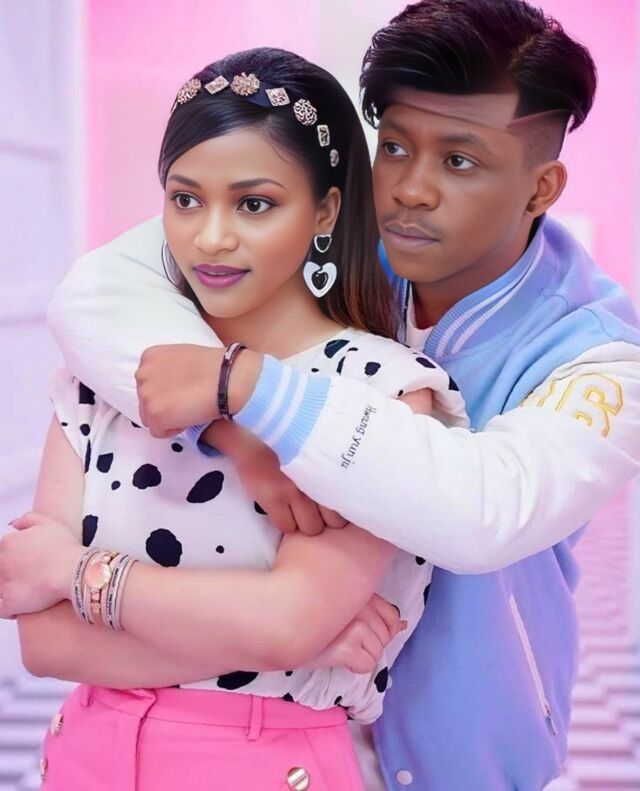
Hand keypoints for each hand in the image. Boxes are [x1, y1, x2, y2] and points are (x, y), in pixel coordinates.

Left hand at [0, 512, 83, 617]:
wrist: (74, 571)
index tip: (23, 563)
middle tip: (26, 576)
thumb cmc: (64, 546)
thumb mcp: (48, 522)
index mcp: (6, 544)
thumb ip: (26, 519)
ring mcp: (3, 584)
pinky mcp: (10, 603)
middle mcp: (0, 563)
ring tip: (25, 591)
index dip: (10, 559)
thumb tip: (12, 525)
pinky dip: (9, 610)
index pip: (0, 552)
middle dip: (8, 573)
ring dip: (7, 590)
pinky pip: (0, 610)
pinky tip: (20, 607)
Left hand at [136, 345, 223, 437]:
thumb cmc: (216, 367)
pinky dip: (174, 429)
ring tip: (191, 409)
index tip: (184, 392)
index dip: (168, 392)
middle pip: (146, 402)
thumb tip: (171, 387)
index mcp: (149, 357)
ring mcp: (146, 394)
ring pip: (150, 418)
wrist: (228, 378)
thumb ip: (169, 369)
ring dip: (169, 418)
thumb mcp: (183, 357)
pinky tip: (190, 417)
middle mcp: (142, 374)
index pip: (149, 384)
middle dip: (165, 406)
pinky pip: (159, 431)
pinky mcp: (155, 414)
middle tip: (188, 403)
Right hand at [202, 422, 347, 535]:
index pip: (346, 502)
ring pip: (312, 528)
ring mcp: (295, 491)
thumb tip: (348, 473)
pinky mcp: (273, 498)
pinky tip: (282, 512)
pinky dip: (286, 523)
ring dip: (306, 522)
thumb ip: (329, 462)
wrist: (251, 427)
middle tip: (315, 508)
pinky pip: (287, 527)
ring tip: (299, 512)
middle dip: (325, 516)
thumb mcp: (315, 445)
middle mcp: (317, 481)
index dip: (338, 505)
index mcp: (328, 468)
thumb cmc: (285, 432)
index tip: (330, 500)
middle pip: (334, 521)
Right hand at [307, 594, 406, 673]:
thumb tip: (403, 625)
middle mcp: (361, 605)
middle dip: (368, 644)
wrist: (280, 626)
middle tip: (342, 639)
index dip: (382, 630)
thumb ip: (377, 615)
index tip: (360, 632)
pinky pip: (367, 665)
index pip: (392, 616)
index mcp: (362, 592)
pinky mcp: (348, 646)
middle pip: (385, 638)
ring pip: (377, 653)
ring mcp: (356, 625)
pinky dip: (354, 666)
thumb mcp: (348, 611)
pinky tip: (337, 657)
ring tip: (337, 646)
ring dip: (360, 655)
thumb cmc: (313, 619)